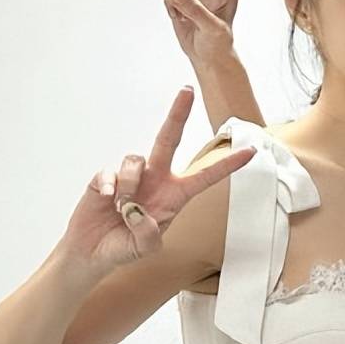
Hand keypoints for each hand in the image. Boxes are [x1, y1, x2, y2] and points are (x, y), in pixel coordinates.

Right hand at [62, 88, 253, 267]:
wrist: (93, 253)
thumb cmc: (124, 248)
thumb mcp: (145, 248)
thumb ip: (148, 233)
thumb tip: (137, 209)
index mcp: (175, 196)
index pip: (206, 177)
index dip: (227, 165)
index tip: (251, 151)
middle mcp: (156, 180)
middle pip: (169, 140)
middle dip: (178, 114)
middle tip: (187, 90)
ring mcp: (131, 177)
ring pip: (135, 161)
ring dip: (129, 186)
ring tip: (121, 209)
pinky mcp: (105, 177)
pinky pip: (109, 172)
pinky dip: (109, 186)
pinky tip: (107, 201)